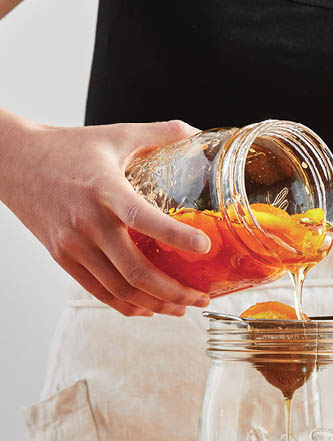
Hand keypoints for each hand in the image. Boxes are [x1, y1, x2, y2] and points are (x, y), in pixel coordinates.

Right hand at [1, 115, 212, 316]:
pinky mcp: (62, 257)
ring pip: (120, 288)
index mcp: (106, 190)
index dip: (176, 236)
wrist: (11, 161)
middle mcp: (89, 222)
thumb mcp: (115, 135)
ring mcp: (73, 244)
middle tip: (201, 297)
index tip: (204, 247)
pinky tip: (148, 309)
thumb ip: (159, 133)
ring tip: (182, 308)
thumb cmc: (68, 147)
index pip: (143, 218)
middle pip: (135, 271)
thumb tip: (197, 132)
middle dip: (174, 291)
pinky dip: (126, 305)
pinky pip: (99, 291)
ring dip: (155, 304)